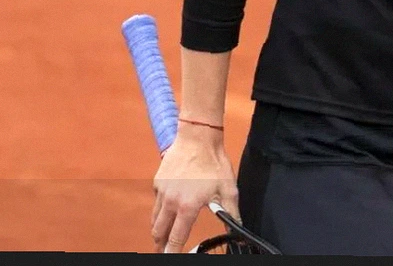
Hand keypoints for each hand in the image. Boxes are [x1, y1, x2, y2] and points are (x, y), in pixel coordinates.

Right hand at [151, 125, 240, 252]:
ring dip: (158, 230)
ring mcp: (162, 192)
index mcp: (187, 207)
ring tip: (161, 237)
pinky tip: (165, 211)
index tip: (172, 256)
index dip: (174, 251)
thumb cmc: (214, 162)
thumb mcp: (228, 188)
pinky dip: (159, 211)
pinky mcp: (158, 182)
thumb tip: (237, 228)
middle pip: (160, 231)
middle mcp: (171, 202)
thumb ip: (231, 212)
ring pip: (155, 218)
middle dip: (161, 244)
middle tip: (163, 251)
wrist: (197, 137)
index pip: (177, 237)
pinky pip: (156, 202)